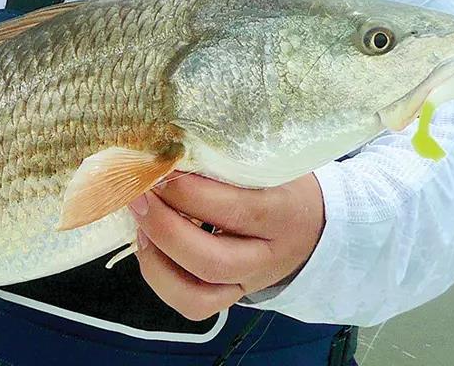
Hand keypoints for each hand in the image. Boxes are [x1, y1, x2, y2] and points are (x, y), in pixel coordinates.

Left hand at [128, 172, 323, 320]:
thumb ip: (226, 159)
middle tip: (138, 194)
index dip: (187, 192)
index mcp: (283, 213)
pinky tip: (149, 245)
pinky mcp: (232, 296)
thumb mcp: (268, 162)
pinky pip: (192, 304)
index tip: (158, 167)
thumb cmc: (282, 183)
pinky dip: (161, 278)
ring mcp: (250, 283)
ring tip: (139, 221)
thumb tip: (167, 149)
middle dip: (164, 227)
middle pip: (211, 261)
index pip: (233, 209)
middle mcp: (268, 257)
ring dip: (156, 259)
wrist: (315, 223)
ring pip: (197, 294)